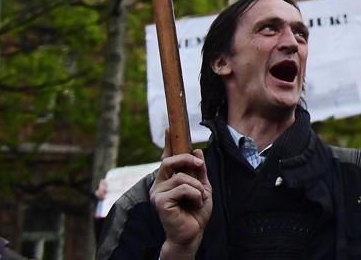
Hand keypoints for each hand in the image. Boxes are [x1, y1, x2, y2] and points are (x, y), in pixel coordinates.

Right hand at [151, 131, 211, 259]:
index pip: (167, 157)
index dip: (167, 142)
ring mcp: (157, 193)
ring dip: (198, 187)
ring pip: (182, 177)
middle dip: (188, 159)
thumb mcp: (203, 187)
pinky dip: (196, 195)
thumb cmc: (196, 212)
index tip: (170, 127)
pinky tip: (195, 205)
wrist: (193, 234)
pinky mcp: (159, 202)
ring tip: (200, 199)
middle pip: (170, 161)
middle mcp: (159, 184)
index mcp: (168, 179)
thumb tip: (196, 150)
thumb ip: (199, 171)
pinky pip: (183, 188)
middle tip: (200, 166)